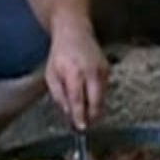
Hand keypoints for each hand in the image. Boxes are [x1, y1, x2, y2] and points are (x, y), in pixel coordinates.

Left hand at [45, 16, 108, 130]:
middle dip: (91, 117)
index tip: (81, 128)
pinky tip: (88, 97)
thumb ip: (59, 95)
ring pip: (101, 98)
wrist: (74, 32)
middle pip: (95, 102)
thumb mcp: (51, 75)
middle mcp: (91, 72)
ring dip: (94, 108)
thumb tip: (68, 113)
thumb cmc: (60, 54)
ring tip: (84, 113)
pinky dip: (96, 97)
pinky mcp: (107, 70)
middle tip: (85, 126)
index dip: (80, 116)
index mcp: (74, 73)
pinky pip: (103, 90)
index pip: (79, 101)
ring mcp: (102, 70)